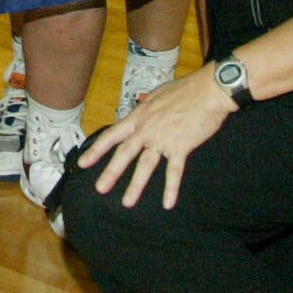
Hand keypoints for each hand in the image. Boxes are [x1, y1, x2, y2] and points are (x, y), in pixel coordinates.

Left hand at [75, 71, 231, 209]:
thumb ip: (147, 103)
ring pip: (144, 165)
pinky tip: (168, 203)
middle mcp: (147, 129)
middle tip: (100, 188)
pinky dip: (171, 189)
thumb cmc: (186, 89)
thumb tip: (140, 102)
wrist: (209, 90)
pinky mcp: (181, 147)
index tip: (83, 163)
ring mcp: (163, 138)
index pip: (113, 135)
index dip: (97, 149)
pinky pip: (173, 172)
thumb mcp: (159, 93)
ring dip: (135, 185)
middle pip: (124, 153)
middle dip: (111, 172)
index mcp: (139, 116)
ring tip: (127, 202)